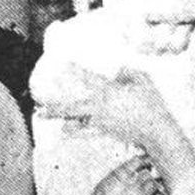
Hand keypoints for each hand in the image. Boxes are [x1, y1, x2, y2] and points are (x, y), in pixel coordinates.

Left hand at [45, 68, 169, 149]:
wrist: (156, 132)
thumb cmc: (152, 105)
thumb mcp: (144, 81)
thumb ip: (129, 72)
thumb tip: (117, 68)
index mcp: (109, 94)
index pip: (88, 79)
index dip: (74, 70)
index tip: (63, 63)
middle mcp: (99, 109)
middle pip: (71, 107)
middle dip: (53, 104)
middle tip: (38, 101)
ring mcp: (100, 122)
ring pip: (73, 120)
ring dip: (58, 116)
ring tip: (42, 114)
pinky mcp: (104, 131)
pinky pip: (84, 131)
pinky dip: (73, 130)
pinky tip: (63, 130)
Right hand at [81, 156, 165, 194]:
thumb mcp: (101, 188)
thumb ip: (115, 176)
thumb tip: (129, 168)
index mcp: (118, 176)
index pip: (138, 161)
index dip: (145, 161)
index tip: (148, 163)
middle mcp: (131, 183)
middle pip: (149, 173)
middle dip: (151, 175)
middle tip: (152, 178)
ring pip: (156, 184)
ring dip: (156, 186)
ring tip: (153, 191)